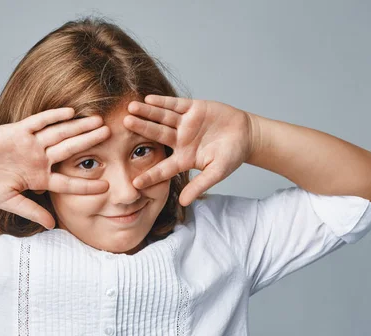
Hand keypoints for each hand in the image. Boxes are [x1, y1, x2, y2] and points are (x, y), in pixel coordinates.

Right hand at [0, 108, 109, 229]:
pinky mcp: (19, 130)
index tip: (107, 185)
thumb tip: (52, 226)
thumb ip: (32, 211)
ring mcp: (31, 144)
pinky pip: (39, 122)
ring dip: (78, 128)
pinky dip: (53, 116)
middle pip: (70, 150)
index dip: (86, 184)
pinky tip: (70, 113)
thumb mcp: (10, 202)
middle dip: (90, 143)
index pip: (68, 182)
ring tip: (98, 122)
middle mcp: (40, 159)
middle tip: (112, 135)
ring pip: (60, 134)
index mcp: (40, 178)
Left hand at [123, 95, 257, 205]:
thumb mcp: (216, 173)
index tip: (134, 182)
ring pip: (162, 117)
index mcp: (183, 158)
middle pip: (157, 135)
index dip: (150, 175)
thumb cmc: (232, 156)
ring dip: (147, 112)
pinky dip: (163, 102)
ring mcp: (185, 124)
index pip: (163, 168)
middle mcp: (180, 140)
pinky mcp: (193, 109)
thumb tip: (183, 202)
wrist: (246, 135)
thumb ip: (200, 185)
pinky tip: (149, 98)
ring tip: (131, 107)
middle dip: (141, 129)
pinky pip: (175, 105)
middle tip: (123, 124)